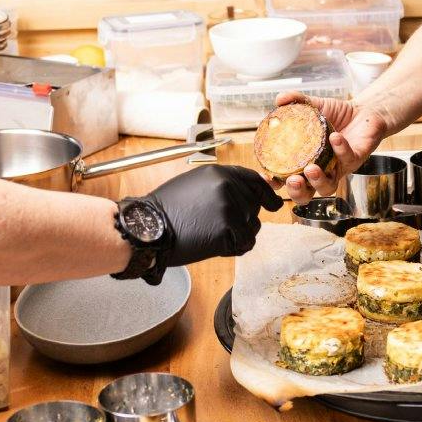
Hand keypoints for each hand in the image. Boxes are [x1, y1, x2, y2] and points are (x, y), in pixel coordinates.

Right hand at [145, 165, 281, 264]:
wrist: (148, 228)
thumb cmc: (167, 210)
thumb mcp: (195, 185)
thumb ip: (223, 185)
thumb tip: (251, 190)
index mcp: (219, 173)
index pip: (253, 180)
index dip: (266, 194)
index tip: (272, 204)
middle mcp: (227, 186)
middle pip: (254, 207)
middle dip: (244, 220)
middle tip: (219, 228)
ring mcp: (229, 207)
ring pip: (252, 227)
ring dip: (238, 236)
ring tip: (212, 235)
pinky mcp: (227, 229)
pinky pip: (245, 243)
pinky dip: (234, 248)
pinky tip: (215, 246)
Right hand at [270, 92, 389, 201]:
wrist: (364, 111)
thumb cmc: (337, 115)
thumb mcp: (314, 106)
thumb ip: (296, 101)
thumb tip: (278, 99)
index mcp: (305, 161)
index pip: (286, 179)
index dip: (275, 183)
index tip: (267, 176)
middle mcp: (321, 170)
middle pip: (306, 194)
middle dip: (297, 192)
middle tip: (293, 181)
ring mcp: (338, 168)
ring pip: (328, 187)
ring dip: (318, 180)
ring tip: (311, 168)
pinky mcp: (356, 160)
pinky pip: (347, 158)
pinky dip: (340, 149)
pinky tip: (334, 137)